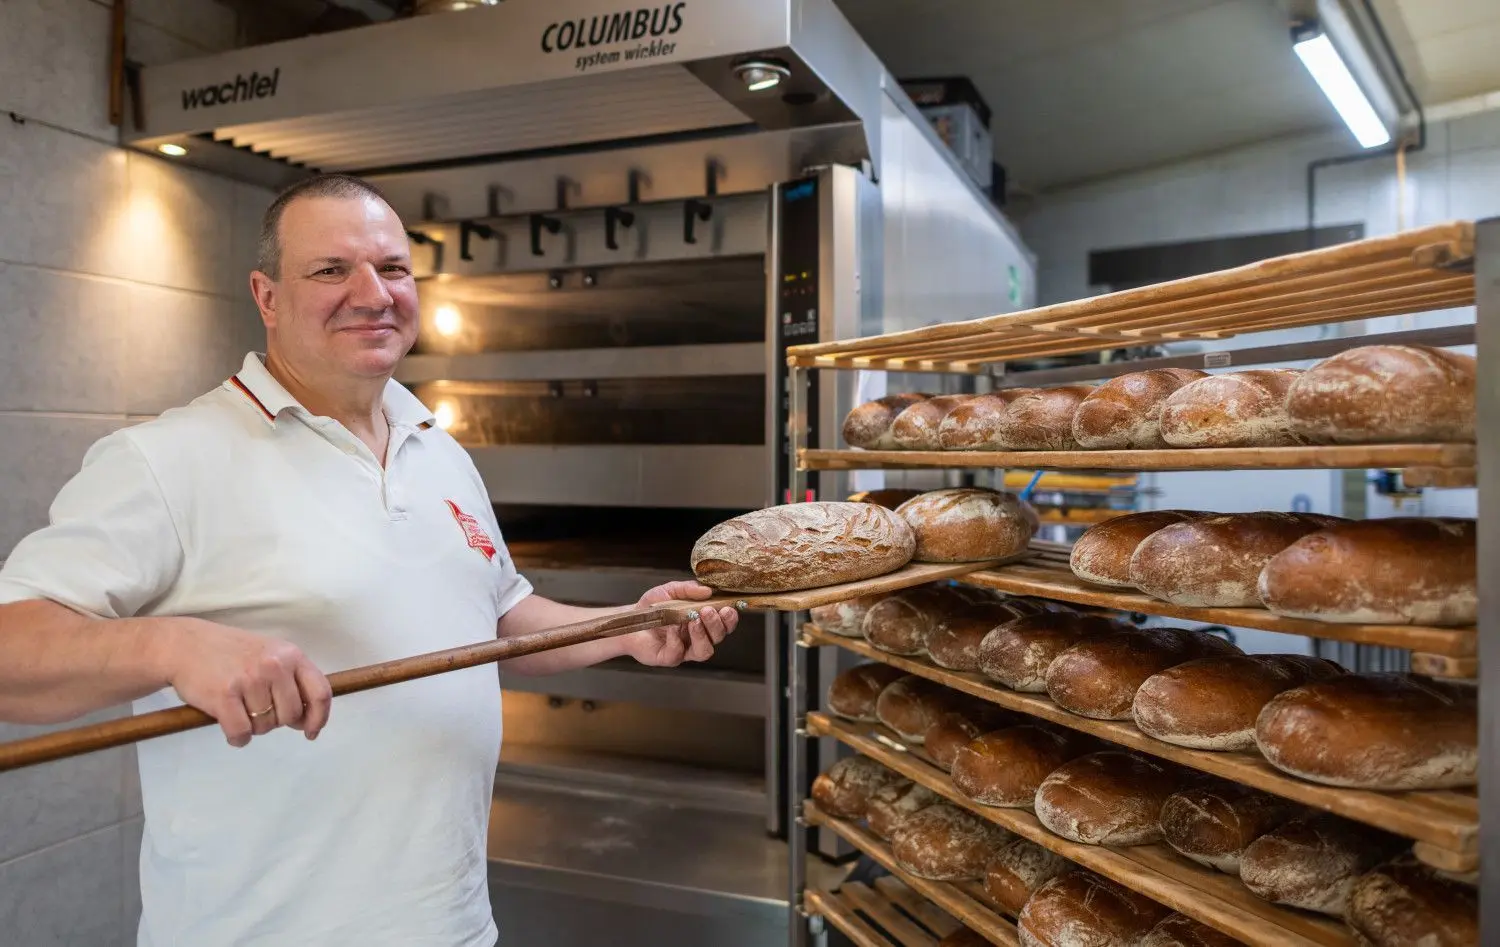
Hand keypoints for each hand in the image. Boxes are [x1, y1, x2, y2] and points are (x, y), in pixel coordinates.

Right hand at [153, 618, 332, 747]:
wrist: (185, 644)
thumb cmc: (230, 653)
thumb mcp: (270, 654)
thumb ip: (292, 681)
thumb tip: (306, 720)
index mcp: (291, 655)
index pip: (320, 692)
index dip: (319, 718)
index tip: (311, 732)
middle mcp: (274, 666)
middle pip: (291, 715)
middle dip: (276, 722)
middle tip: (257, 712)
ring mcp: (250, 680)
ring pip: (266, 726)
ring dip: (253, 728)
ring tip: (239, 710)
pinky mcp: (225, 695)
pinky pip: (242, 733)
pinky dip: (237, 738)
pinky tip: (230, 728)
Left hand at [621, 581, 738, 667]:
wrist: (629, 619)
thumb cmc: (653, 606)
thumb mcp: (670, 590)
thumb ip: (688, 589)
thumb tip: (708, 590)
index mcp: (703, 622)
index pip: (724, 624)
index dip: (730, 619)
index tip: (729, 608)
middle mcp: (697, 638)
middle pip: (718, 637)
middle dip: (716, 624)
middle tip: (707, 611)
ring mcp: (684, 650)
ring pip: (704, 651)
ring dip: (702, 636)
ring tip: (693, 621)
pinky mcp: (669, 658)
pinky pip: (678, 652)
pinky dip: (676, 638)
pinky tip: (670, 626)